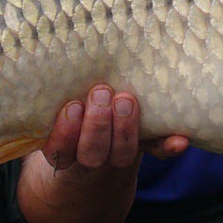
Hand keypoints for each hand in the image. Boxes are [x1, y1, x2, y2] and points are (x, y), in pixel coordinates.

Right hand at [40, 84, 188, 171]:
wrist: (93, 165)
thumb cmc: (69, 121)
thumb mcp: (55, 115)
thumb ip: (56, 98)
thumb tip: (42, 57)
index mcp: (62, 153)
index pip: (59, 150)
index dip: (66, 132)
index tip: (72, 107)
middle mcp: (89, 160)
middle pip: (92, 154)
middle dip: (97, 125)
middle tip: (101, 93)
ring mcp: (118, 157)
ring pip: (123, 154)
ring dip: (126, 129)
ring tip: (126, 100)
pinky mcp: (144, 150)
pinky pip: (156, 152)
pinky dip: (168, 146)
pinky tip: (180, 140)